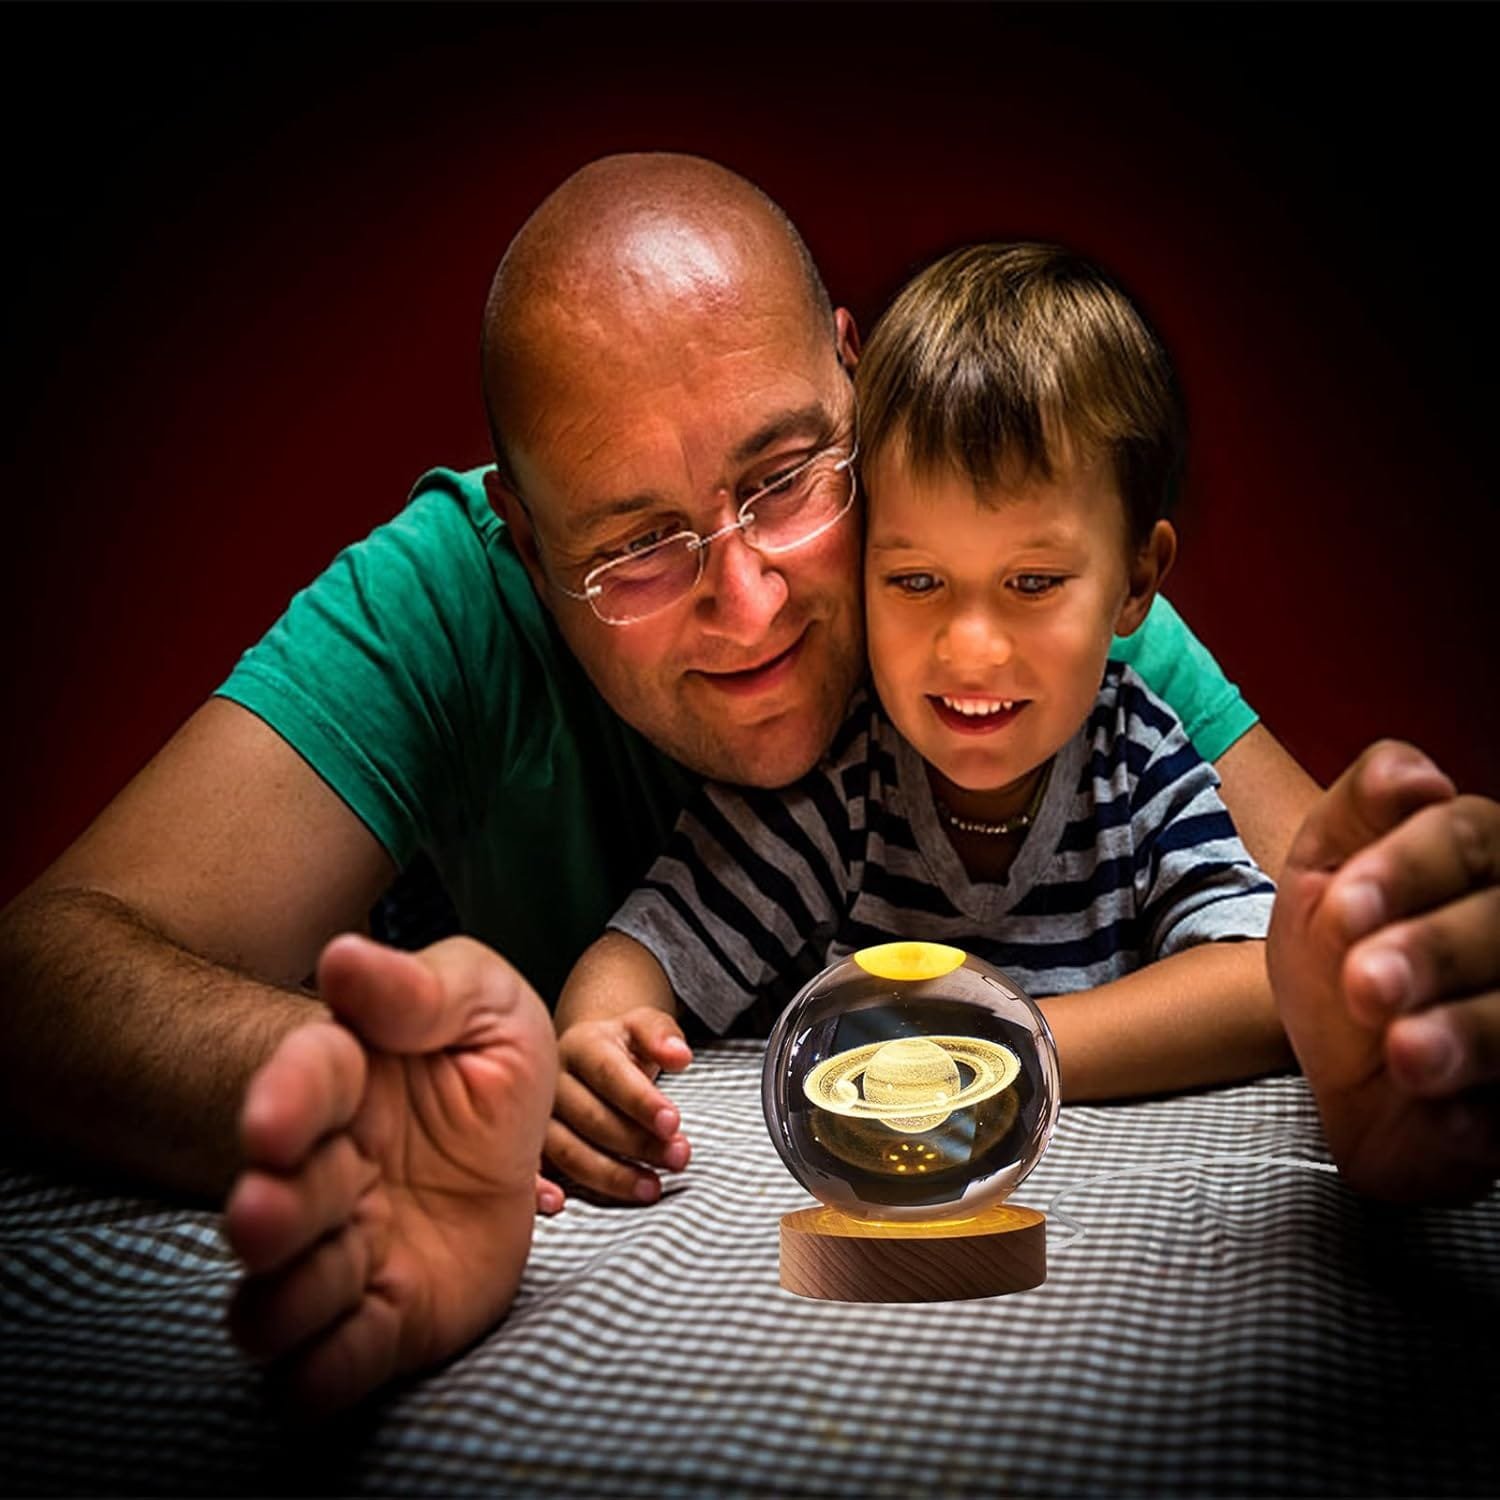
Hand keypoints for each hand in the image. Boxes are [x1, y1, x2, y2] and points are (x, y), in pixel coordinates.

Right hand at [223, 933, 555, 1415]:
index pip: (302, 1083)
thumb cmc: (483, 1060)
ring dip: (291, 1295)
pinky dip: (322, 1373)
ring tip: (343, 1266)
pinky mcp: (386, 1317)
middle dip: (272, 1213)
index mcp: (349, 1085)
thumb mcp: (484, 1001)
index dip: (282, 1103)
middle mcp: (329, 1173)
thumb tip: (345, 959)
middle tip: (269, 1212)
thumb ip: (422, 988)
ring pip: (279, 1298)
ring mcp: (349, 1249)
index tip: (272, 1125)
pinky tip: (343, 1348)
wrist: (527, 1142)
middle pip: (277, 1204)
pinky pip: (328, 1367)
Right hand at [546, 1007, 692, 1203]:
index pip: (610, 1073)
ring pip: (567, 1149)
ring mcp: (532, 1114)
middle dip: (639, 1142)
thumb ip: (662, 1036)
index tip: (673, 1123)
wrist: (583, 1056)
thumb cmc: (619, 1047)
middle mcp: (552, 1079)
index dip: (641, 1100)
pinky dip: (539, 1190)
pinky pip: (530, 1169)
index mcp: (582, 1045)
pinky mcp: (525, 1144)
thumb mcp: (643, 1027)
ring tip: (652, 1188)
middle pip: (592, 1117)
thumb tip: (680, 1056)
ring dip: (610, 1174)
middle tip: (678, 1158)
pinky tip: (561, 1204)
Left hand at [1268, 740, 1498, 1202]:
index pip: (1466, 836)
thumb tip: (1416, 774)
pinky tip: (1449, 1114)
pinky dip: (1484, 1109)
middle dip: (1432, 951)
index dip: (1406, 869)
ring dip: (1467, 1031)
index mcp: (1476, 855)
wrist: (1346, 1076)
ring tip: (1405, 1056)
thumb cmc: (1339, 958)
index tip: (1343, 907)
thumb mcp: (1322, 874)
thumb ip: (1358, 811)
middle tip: (1365, 985)